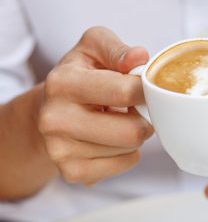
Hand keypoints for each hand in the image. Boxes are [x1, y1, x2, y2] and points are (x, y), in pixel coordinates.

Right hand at [39, 26, 151, 184]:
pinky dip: (127, 154)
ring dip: (134, 136)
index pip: (125, 91)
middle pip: (133, 131)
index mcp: (62, 83)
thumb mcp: (92, 49)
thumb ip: (116, 49)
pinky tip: (111, 140)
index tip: (144, 88)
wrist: (47, 112)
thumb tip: (139, 57)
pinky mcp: (72, 172)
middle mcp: (56, 119)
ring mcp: (61, 150)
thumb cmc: (79, 77)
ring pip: (131, 150)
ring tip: (117, 122)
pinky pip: (124, 165)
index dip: (146, 90)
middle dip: (143, 119)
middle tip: (135, 110)